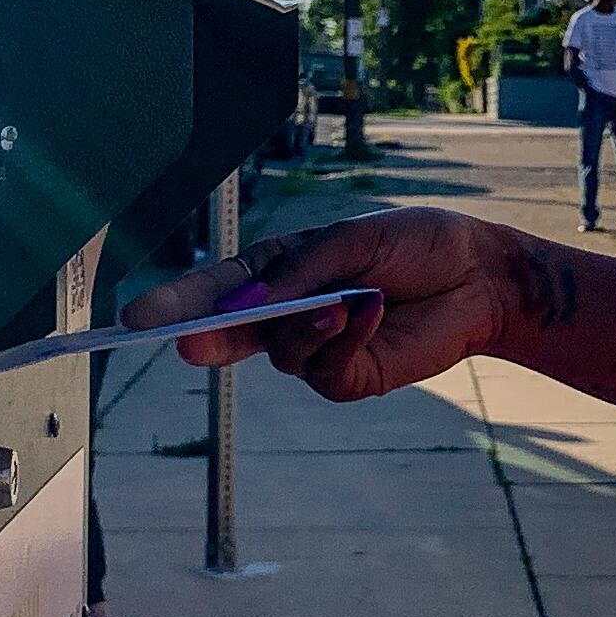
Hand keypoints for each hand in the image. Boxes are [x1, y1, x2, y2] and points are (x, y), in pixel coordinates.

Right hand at [127, 206, 526, 400]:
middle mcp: (287, 313)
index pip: (217, 287)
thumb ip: (301, 270)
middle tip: (186, 345)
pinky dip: (347, 340)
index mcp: (279, 270)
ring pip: (284, 352)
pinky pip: (327, 369)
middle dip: (206, 337)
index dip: (177, 303)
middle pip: (229, 332)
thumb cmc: (416, 244)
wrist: (478, 276)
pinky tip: (374, 312)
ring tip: (344, 303)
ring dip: (308, 327)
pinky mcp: (349, 376)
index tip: (136, 319)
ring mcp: (315, 348)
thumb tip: (254, 303)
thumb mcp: (353, 240)